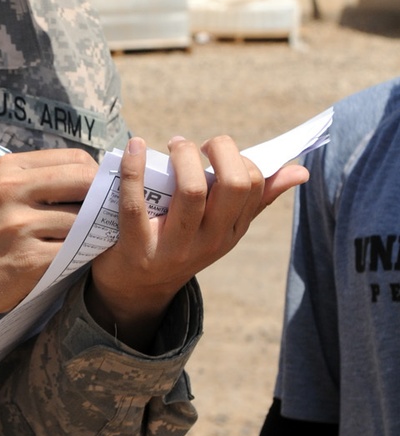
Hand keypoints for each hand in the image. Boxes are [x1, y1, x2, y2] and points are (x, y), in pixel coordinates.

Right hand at [0, 148, 97, 317]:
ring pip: (83, 220)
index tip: (97, 191)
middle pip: (84, 183)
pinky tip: (76, 256)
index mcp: (10, 168)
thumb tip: (90, 177)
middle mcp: (13, 190)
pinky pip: (74, 251)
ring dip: (92, 231)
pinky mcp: (28, 259)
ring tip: (88, 238)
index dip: (95, 175)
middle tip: (103, 214)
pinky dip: (81, 254)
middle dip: (102, 199)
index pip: (75, 159)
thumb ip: (37, 179)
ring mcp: (20, 225)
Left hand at [88, 134, 307, 348]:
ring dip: (183, 156)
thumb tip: (300, 171)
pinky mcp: (137, 247)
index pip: (252, 185)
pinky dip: (134, 168)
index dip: (237, 157)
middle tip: (197, 146)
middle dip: (220, 150)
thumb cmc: (181, 243)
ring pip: (191, 191)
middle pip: (233, 185)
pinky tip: (135, 146)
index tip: (214, 152)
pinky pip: (135, 203)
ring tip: (173, 146)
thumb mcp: (221, 227)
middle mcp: (210, 240)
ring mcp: (174, 246)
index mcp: (232, 231)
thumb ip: (258, 198)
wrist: (136, 289)